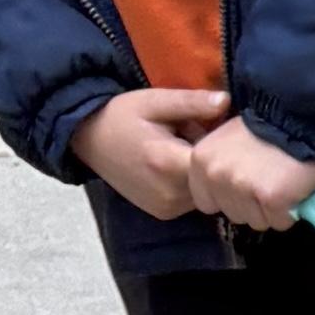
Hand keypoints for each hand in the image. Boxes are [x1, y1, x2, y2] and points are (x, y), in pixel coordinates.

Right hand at [70, 87, 226, 219]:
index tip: (211, 129)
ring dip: (199, 172)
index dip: (220, 144)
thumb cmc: (121, 116)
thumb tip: (227, 100)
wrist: (87, 140)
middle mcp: (170, 193)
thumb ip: (192, 103)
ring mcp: (168, 207)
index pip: (216, 161)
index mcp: (168, 163)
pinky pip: (193, 199)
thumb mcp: (154, 101)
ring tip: (179, 151)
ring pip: (205, 191)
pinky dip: (191, 184)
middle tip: (190, 136)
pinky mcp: (164, 214)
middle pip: (212, 178)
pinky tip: (173, 167)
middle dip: (209, 157)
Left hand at [188, 116, 314, 233]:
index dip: (228, 198)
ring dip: (271, 210)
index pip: (206, 203)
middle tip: (269, 180)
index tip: (246, 184)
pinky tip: (294, 189)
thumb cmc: (266, 125)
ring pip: (256, 221)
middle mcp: (216, 176)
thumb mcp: (227, 138)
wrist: (299, 117)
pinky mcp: (271, 199)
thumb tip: (224, 190)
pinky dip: (291, 211)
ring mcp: (243, 189)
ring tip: (282, 183)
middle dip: (251, 206)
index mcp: (200, 160)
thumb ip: (218, 164)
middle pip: (233, 214)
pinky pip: (280, 222)